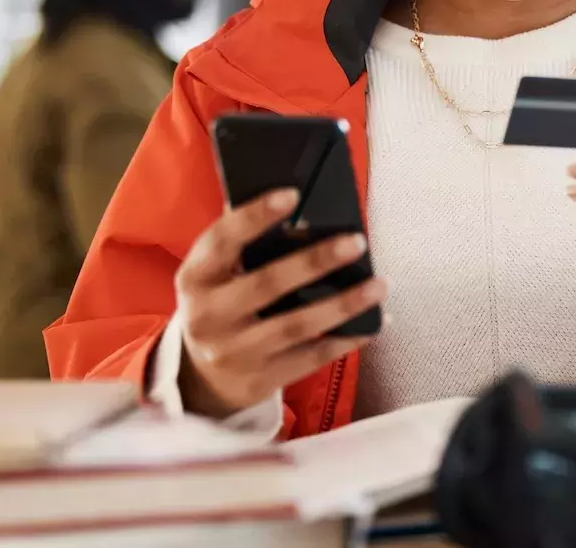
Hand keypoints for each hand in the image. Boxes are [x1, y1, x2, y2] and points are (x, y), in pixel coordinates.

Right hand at [173, 188, 386, 418]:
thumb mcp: (213, 275)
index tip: (292, 194)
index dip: (255, 216)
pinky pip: (312, 357)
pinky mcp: (261, 380)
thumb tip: (299, 208)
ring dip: (343, 304)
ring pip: (297, 325)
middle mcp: (209, 316)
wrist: (200, 378)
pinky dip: (346, 339)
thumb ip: (243, 247)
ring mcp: (235, 352)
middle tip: (357, 242)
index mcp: (195, 278)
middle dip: (315, 261)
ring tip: (379, 284)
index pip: (223, 240)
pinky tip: (375, 322)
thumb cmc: (219, 305)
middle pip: (267, 284)